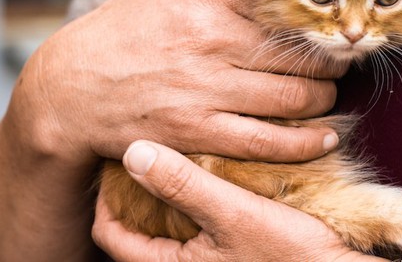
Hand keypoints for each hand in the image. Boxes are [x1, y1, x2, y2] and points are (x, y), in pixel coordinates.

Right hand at [9, 0, 342, 168]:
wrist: (71, 88)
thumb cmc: (119, 31)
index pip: (286, 3)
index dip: (319, 15)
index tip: (330, 22)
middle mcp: (212, 42)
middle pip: (299, 53)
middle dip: (329, 61)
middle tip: (338, 62)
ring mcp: (205, 90)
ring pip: (293, 98)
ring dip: (323, 98)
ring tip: (326, 94)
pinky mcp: (196, 133)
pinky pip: (265, 141)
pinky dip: (304, 142)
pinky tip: (325, 136)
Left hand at [93, 140, 385, 261]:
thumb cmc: (294, 256)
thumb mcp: (235, 214)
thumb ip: (184, 185)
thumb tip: (134, 151)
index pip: (109, 232)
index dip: (106, 195)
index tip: (118, 160)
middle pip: (136, 226)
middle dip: (139, 188)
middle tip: (146, 149)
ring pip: (167, 225)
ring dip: (169, 192)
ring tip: (178, 154)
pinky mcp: (230, 254)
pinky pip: (197, 226)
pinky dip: (197, 200)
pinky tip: (214, 171)